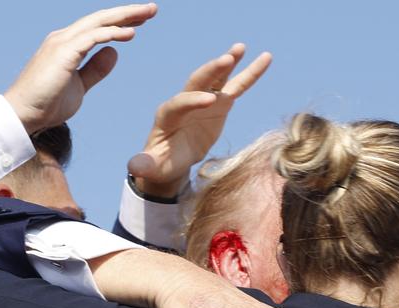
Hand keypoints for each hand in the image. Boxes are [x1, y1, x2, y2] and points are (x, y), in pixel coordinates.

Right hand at [4, 3, 157, 133]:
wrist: (24, 115)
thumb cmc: (47, 104)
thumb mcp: (80, 86)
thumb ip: (95, 69)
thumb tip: (114, 52)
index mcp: (68, 45)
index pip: (98, 27)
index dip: (120, 22)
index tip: (141, 21)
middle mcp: (64, 38)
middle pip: (101, 18)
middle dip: (128, 12)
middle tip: (152, 8)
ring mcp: (62, 43)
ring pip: (98, 22)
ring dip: (125, 17)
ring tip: (148, 14)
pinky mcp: (63, 53)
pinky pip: (92, 37)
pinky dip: (112, 33)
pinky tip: (131, 33)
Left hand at [128, 44, 271, 196]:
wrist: (171, 160)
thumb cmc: (160, 164)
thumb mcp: (152, 167)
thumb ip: (144, 165)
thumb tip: (134, 168)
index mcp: (167, 116)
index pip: (180, 103)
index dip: (193, 101)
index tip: (210, 101)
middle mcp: (184, 102)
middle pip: (197, 82)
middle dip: (211, 71)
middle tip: (227, 59)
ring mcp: (203, 100)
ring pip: (216, 79)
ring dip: (228, 63)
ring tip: (240, 48)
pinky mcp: (219, 104)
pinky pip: (236, 87)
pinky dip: (249, 73)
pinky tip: (264, 58)